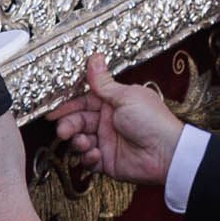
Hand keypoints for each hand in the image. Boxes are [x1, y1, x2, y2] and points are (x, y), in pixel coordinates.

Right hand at [50, 54, 184, 185]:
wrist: (167, 153)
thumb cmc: (152, 121)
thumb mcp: (126, 96)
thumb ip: (104, 83)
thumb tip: (94, 58)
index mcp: (113, 103)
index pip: (83, 102)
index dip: (67, 106)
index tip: (52, 111)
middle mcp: (108, 121)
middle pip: (78, 121)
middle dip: (68, 125)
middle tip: (63, 130)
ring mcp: (107, 141)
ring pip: (80, 141)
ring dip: (78, 142)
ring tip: (85, 143)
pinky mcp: (108, 161)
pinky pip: (88, 160)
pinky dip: (88, 158)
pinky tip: (97, 154)